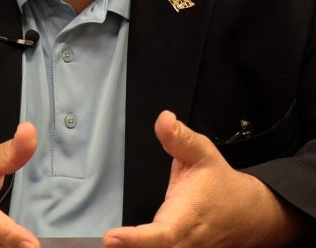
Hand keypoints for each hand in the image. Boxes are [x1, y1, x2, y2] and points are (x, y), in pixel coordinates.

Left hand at [103, 111, 309, 247]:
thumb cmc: (221, 184)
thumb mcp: (203, 153)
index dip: (137, 240)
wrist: (249, 214)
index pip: (162, 233)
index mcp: (188, 214)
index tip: (112, 238)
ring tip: (110, 247)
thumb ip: (180, 138)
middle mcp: (186, 240)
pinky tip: (123, 247)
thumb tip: (164, 120)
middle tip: (105, 243)